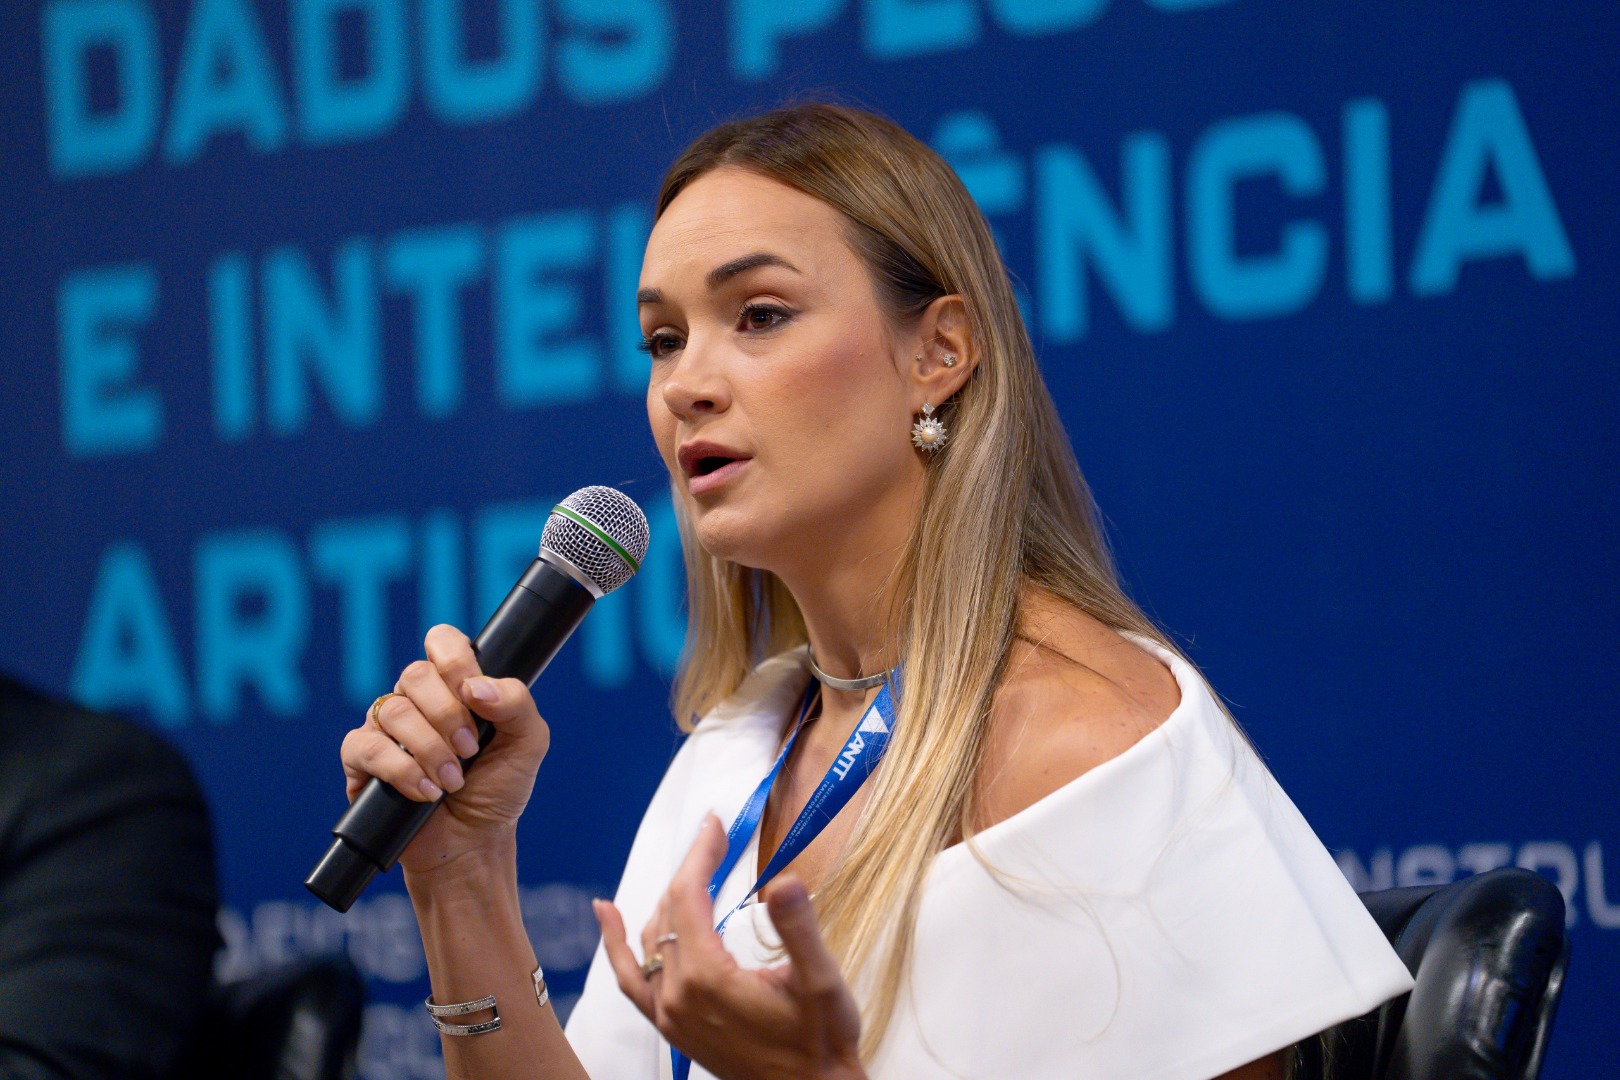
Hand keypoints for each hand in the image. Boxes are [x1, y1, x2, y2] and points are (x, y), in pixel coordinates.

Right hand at [338, 624, 551, 873]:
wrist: (474, 842)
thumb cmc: (499, 788)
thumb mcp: (528, 742)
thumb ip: (516, 702)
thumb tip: (475, 687)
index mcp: (455, 685)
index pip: (442, 642)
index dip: (454, 660)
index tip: (474, 695)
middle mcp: (416, 699)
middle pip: (415, 675)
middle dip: (449, 717)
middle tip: (470, 752)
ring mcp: (385, 727)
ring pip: (393, 711)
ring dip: (430, 750)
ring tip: (452, 781)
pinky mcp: (361, 759)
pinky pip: (366, 747)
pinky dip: (401, 771)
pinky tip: (425, 791)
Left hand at [595, 816, 865, 1079]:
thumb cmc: (821, 1038)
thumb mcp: (821, 981)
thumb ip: (799, 929)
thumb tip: (785, 881)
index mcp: (708, 976)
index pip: (689, 896)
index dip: (701, 854)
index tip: (716, 824)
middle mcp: (678, 994)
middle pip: (669, 911)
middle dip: (691, 868)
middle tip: (716, 837)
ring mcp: (669, 1013)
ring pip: (651, 940)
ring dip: (668, 899)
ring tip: (692, 866)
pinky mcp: (671, 1027)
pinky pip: (632, 980)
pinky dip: (618, 945)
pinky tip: (607, 915)